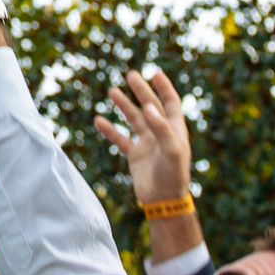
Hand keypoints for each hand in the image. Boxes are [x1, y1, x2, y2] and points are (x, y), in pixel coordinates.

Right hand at [95, 67, 191, 205]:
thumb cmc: (174, 175)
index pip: (170, 102)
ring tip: (112, 91)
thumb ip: (161, 128)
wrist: (164, 201)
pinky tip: (99, 120)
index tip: (155, 74)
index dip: (164, 88)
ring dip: (124, 106)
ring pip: (134, 119)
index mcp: (175, 129)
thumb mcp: (172, 150)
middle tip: (131, 75)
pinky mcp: (135, 155)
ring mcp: (147, 144)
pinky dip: (110, 130)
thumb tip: (149, 107)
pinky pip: (120, 139)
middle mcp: (161, 133)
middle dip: (141, 91)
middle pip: (150, 106)